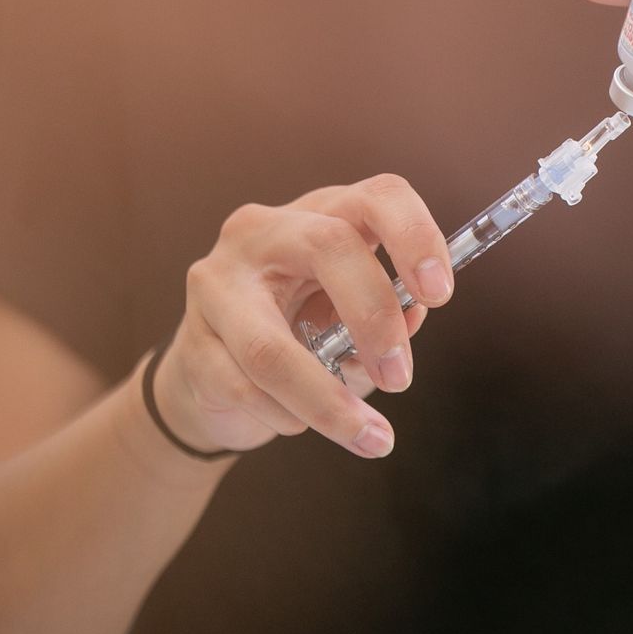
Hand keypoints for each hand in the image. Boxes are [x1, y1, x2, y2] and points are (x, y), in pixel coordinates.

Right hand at [151, 174, 454, 458]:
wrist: (216, 376)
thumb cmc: (300, 333)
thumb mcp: (352, 320)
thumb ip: (387, 319)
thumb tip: (413, 318)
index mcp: (321, 214)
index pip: (377, 197)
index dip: (415, 236)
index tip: (440, 294)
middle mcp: (263, 232)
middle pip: (328, 246)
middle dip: (374, 317)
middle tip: (400, 378)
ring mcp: (217, 283)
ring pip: (272, 344)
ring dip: (329, 401)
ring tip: (371, 436)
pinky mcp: (191, 342)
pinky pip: (246, 388)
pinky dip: (287, 416)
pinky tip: (303, 425)